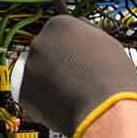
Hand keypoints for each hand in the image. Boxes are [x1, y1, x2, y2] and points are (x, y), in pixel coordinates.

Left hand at [21, 15, 136, 137]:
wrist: (106, 113)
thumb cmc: (113, 80)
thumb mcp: (108, 43)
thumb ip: (88, 35)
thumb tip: (84, 36)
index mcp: (61, 24)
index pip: (59, 30)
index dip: (70, 45)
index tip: (74, 54)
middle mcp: (40, 41)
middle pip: (46, 49)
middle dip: (57, 61)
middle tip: (75, 74)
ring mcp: (30, 66)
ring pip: (38, 71)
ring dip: (49, 79)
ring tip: (71, 91)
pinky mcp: (23, 91)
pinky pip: (32, 92)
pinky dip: (43, 98)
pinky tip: (62, 101)